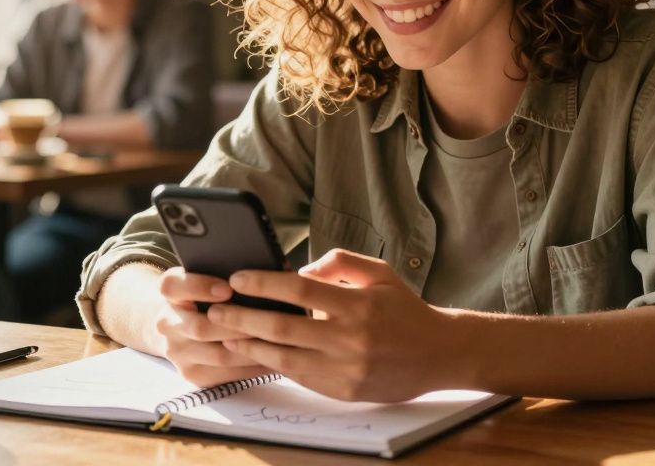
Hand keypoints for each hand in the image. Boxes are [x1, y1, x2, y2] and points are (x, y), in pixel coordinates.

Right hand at [154, 267, 270, 386]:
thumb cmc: (204, 294)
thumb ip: (225, 271)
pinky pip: (226, 375)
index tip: (228, 288)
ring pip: (218, 355)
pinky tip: (274, 358)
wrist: (177, 324)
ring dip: (252, 349)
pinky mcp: (192, 374)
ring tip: (280, 342)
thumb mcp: (205, 275)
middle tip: (270, 320)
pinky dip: (253, 367)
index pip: (174, 286)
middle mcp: (166, 323)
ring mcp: (177, 353)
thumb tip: (267, 271)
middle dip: (238, 325)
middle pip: (200, 328)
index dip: (200, 287)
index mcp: (169, 291)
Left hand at [208, 249, 453, 401]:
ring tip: (224, 334)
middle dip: (243, 318)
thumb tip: (301, 271)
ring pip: (285, 358)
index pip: (300, 291)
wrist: (438, 354)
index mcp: (358, 305)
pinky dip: (272, 364)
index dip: (265, 283)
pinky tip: (253, 354)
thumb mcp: (379, 273)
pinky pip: (300, 376)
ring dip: (249, 346)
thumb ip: (339, 263)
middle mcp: (350, 339)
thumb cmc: (404, 308)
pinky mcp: (344, 391)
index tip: (238, 278)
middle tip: (215, 309)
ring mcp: (346, 369)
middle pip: (284, 328)